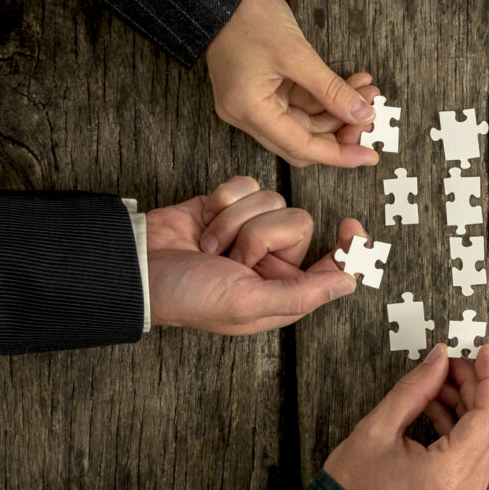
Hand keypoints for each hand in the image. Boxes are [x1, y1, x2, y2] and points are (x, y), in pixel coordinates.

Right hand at [144, 177, 360, 333]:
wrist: (136, 267)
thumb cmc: (188, 297)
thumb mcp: (246, 304)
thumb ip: (301, 294)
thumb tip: (350, 282)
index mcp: (282, 289)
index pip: (332, 265)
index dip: (347, 247)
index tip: (351, 227)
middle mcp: (270, 260)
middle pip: (297, 222)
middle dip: (259, 236)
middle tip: (231, 257)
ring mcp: (248, 229)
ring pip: (271, 201)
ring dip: (233, 222)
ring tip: (209, 246)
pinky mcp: (227, 204)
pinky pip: (246, 185)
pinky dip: (222, 200)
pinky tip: (204, 221)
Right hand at [203, 0, 378, 166]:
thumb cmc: (250, 17)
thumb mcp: (297, 53)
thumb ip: (331, 90)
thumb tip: (362, 115)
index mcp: (248, 110)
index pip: (299, 147)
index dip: (338, 154)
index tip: (369, 156)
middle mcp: (246, 113)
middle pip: (302, 140)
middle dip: (340, 132)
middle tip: (371, 117)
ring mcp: (254, 102)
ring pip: (305, 122)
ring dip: (337, 111)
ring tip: (367, 91)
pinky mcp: (262, 89)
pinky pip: (299, 104)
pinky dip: (325, 97)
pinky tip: (351, 84)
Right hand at [321, 345, 488, 489]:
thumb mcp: (376, 429)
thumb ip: (414, 389)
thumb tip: (439, 359)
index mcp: (447, 475)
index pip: (488, 416)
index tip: (484, 352)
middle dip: (476, 388)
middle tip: (451, 364)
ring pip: (485, 441)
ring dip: (468, 407)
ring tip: (438, 385)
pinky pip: (474, 457)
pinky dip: (462, 429)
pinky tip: (438, 409)